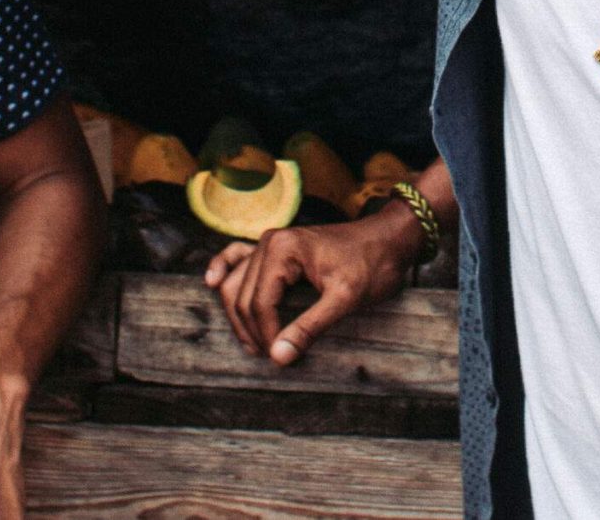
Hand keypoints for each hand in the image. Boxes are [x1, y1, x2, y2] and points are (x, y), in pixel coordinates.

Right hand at [204, 205, 421, 366]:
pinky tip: (210, 282)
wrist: (389, 240)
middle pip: (242, 295)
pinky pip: (238, 257)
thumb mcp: (345, 299)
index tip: (282, 359)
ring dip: (238, 314)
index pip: (259, 302)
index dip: (268, 335)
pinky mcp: (275, 249)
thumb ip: (310, 327)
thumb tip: (278, 357)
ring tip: (254, 344)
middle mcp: (269, 242)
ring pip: (235, 282)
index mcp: (283, 249)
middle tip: (272, 358)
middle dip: (253, 331)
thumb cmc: (372, 264)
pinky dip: (224, 269)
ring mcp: (269, 243)